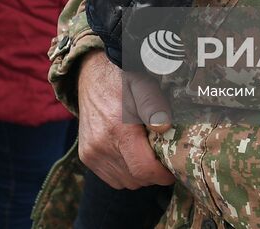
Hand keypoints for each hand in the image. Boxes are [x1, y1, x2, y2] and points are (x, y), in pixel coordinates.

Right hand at [76, 52, 175, 189]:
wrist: (92, 76)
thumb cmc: (122, 81)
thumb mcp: (143, 86)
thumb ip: (154, 106)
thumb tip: (163, 127)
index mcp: (117, 130)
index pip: (143, 170)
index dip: (162, 175)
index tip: (173, 169)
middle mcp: (100, 145)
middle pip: (136, 179)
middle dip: (152, 173)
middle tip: (161, 156)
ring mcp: (91, 153)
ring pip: (124, 182)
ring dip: (138, 174)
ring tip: (145, 153)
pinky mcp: (86, 156)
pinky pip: (112, 178)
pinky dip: (124, 173)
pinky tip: (130, 154)